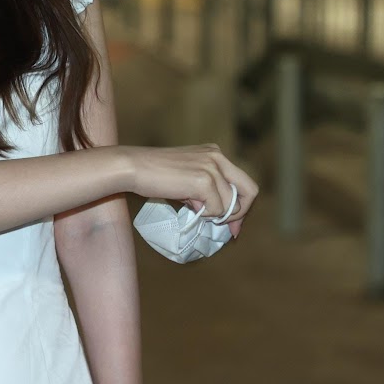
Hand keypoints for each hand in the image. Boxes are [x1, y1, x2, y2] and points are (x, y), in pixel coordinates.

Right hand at [130, 144, 258, 236]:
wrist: (133, 167)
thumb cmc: (155, 174)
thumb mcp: (188, 176)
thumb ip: (208, 190)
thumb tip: (224, 217)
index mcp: (215, 153)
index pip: (243, 182)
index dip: (242, 205)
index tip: (233, 224)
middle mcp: (218, 157)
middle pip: (250, 191)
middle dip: (240, 214)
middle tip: (229, 230)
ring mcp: (212, 168)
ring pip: (230, 206)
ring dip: (214, 214)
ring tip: (191, 206)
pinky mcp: (204, 181)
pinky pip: (216, 210)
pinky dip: (204, 214)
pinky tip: (186, 203)